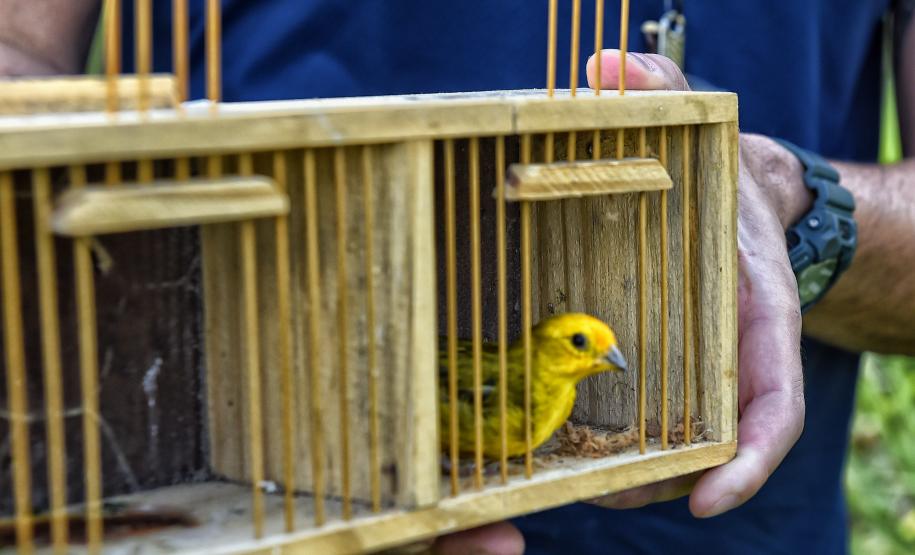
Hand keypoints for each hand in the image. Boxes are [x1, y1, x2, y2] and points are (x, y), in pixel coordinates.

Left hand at [433, 50, 808, 553]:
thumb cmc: (727, 186)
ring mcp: (699, 371)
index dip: (749, 458)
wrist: (738, 210)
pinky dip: (611, 443)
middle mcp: (731, 358)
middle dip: (660, 479)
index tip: (710, 501)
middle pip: (710, 443)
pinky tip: (560, 449)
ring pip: (672, 443)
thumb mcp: (709, 135)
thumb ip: (668, 93)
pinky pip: (645, 420)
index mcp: (757, 317)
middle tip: (597, 496)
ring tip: (564, 484)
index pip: (772, 402)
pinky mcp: (666, 371)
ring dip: (625, 473)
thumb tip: (613, 67)